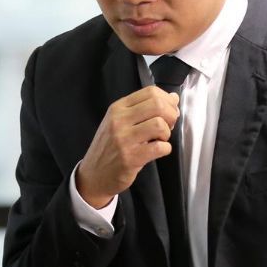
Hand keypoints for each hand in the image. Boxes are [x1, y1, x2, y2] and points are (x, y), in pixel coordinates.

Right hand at [75, 85, 178, 207]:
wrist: (93, 174)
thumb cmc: (110, 148)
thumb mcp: (119, 122)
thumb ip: (144, 109)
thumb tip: (173, 98)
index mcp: (118, 108)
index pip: (150, 92)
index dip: (167, 100)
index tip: (169, 110)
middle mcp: (119, 120)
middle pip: (157, 105)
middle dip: (171, 115)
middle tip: (168, 125)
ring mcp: (124, 139)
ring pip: (159, 124)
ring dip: (166, 133)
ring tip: (159, 139)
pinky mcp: (131, 158)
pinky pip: (159, 147)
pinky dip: (165, 149)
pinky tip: (158, 151)